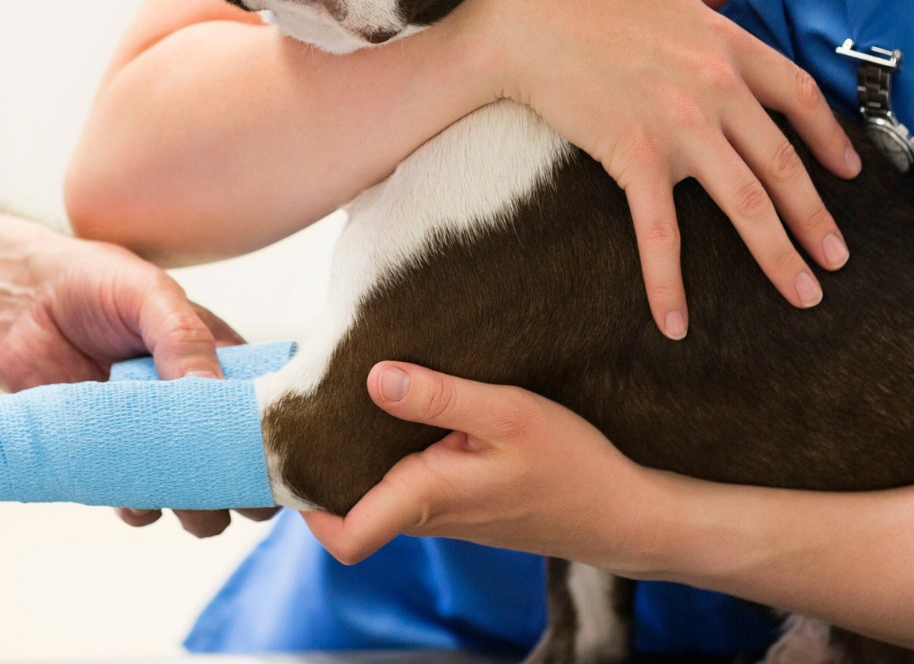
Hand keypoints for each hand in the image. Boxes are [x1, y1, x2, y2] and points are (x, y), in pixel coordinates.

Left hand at [0, 232, 245, 538]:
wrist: (20, 303)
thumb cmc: (96, 284)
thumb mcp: (150, 295)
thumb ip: (184, 337)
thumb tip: (212, 390)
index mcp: (224, 360)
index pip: (269, 407)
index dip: (277, 436)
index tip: (274, 456)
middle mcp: (199, 404)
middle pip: (241, 461)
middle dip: (242, 484)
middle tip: (226, 487)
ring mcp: (157, 436)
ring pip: (198, 494)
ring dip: (197, 508)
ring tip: (180, 496)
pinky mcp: (114, 460)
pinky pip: (141, 502)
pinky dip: (141, 507)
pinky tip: (129, 492)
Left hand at [304, 362, 664, 572]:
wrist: (622, 513)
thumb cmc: (570, 464)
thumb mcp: (508, 414)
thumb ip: (441, 397)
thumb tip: (374, 378)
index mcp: (428, 498)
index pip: (344, 536)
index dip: (305, 504)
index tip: (291, 449)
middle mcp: (428, 514)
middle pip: (351, 504)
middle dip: (325, 461)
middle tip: (313, 401)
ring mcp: (446, 512)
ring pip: (380, 490)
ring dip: (362, 450)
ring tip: (353, 391)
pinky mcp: (464, 501)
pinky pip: (410, 481)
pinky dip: (396, 450)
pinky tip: (408, 406)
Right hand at [458, 0, 858, 336]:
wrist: (517, 11)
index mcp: (723, 42)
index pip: (796, 95)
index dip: (829, 138)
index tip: (847, 172)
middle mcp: (716, 88)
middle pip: (784, 163)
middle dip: (816, 217)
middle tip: (835, 260)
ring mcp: (680, 125)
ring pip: (747, 202)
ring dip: (779, 254)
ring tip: (802, 292)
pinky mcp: (633, 155)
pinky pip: (659, 231)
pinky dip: (668, 280)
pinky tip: (675, 321)